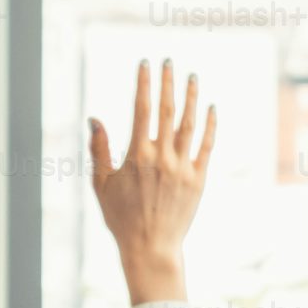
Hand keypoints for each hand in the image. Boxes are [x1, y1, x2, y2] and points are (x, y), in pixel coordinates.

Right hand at [88, 57, 214, 304]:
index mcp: (136, 156)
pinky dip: (210, 126)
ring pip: (190, 125)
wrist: (150, 247)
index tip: (145, 63)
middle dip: (168, 83)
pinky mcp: (199, 180)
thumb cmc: (121, 217)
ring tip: (193, 77)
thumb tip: (95, 118)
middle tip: (169, 61)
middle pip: (167, 111)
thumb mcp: (101, 183)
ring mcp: (183, 168)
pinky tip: (211, 108)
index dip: (144, 84)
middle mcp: (162, 158)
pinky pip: (207, 147)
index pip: (141, 109)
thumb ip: (99, 148)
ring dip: (192, 98)